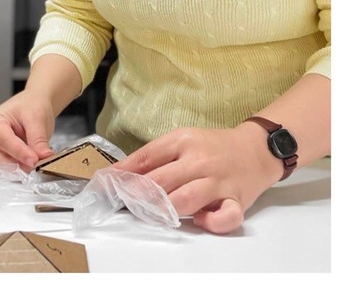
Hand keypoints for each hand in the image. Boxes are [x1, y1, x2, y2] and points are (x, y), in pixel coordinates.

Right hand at [0, 90, 56, 171]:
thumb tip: (42, 157)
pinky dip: (25, 165)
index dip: (20, 153)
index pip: (5, 142)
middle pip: (3, 158)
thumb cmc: (32, 105)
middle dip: (23, 162)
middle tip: (42, 161)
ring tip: (41, 158)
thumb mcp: (37, 118)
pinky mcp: (3, 156)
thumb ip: (39, 139)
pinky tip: (36, 159)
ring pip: (8, 166)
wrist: (35, 103)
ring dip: (25, 165)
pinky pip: (13, 166)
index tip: (34, 161)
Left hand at [111, 123, 281, 233]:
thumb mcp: (183, 141)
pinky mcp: (237, 200)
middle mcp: (200, 160)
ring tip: (153, 215)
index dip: (122, 175)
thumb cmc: (215, 147)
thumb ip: (153, 157)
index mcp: (185, 140)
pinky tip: (202, 220)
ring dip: (164, 211)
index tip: (105, 187)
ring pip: (185, 200)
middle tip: (124, 205)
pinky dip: (211, 222)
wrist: (258, 148)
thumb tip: (116, 175)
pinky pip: (224, 217)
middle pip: (160, 182)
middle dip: (136, 197)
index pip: (146, 158)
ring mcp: (219, 181)